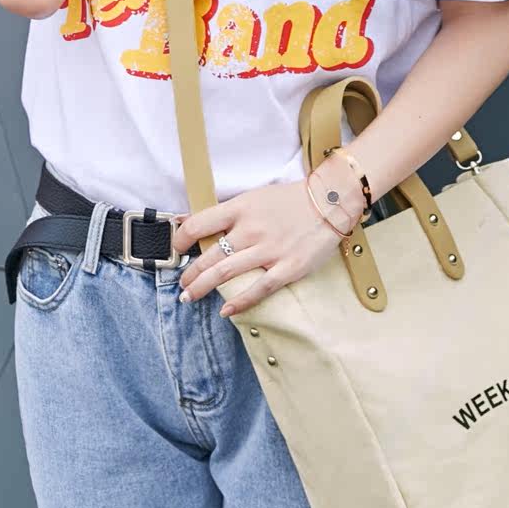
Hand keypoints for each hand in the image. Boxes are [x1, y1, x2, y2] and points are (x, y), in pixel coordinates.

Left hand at [172, 176, 359, 317]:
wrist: (332, 202)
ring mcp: (270, 250)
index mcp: (241, 209)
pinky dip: (239, 301)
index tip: (177, 250)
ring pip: (225, 273)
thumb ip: (228, 213)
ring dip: (202, 287)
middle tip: (182, 283)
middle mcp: (251, 230)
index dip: (181, 240)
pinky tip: (225, 310)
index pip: (198, 225)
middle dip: (189, 273)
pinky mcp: (288, 268)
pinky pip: (259, 289)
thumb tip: (192, 221)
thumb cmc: (293, 200)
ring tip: (189, 296)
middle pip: (208, 256)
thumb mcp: (255, 197)